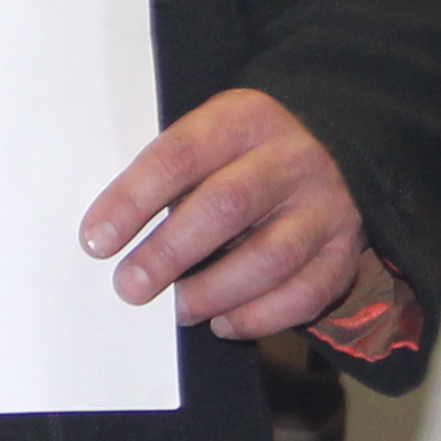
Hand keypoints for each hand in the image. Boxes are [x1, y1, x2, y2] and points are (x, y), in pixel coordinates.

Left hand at [82, 88, 367, 339]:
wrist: (334, 153)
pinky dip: (258, 317)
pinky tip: (223, 322)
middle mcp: (291, 158)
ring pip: (269, 257)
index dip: (133, 199)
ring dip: (213, 291)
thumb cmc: (243, 155)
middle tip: (130, 286)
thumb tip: (112, 236)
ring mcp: (324, 207)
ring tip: (177, 309)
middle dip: (169, 252)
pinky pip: (304, 295)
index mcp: (244, 119)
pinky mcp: (343, 252)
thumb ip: (170, 177)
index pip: (180, 155)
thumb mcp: (210, 139)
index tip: (97, 239)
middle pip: (226, 205)